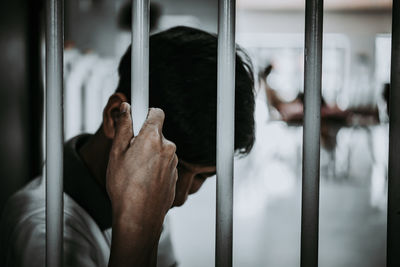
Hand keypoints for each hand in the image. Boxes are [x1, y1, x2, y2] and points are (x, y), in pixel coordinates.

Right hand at [106, 102, 177, 266]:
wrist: (139, 217)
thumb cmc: (125, 187)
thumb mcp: (116, 153)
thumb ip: (124, 127)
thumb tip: (127, 108)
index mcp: (153, 138)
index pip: (156, 112)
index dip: (145, 113)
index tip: (138, 118)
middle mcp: (168, 148)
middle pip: (157, 134)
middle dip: (145, 139)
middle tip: (130, 154)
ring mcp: (173, 163)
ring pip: (161, 151)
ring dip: (150, 155)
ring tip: (136, 172)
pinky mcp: (175, 176)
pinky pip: (164, 165)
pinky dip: (155, 168)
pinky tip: (144, 181)